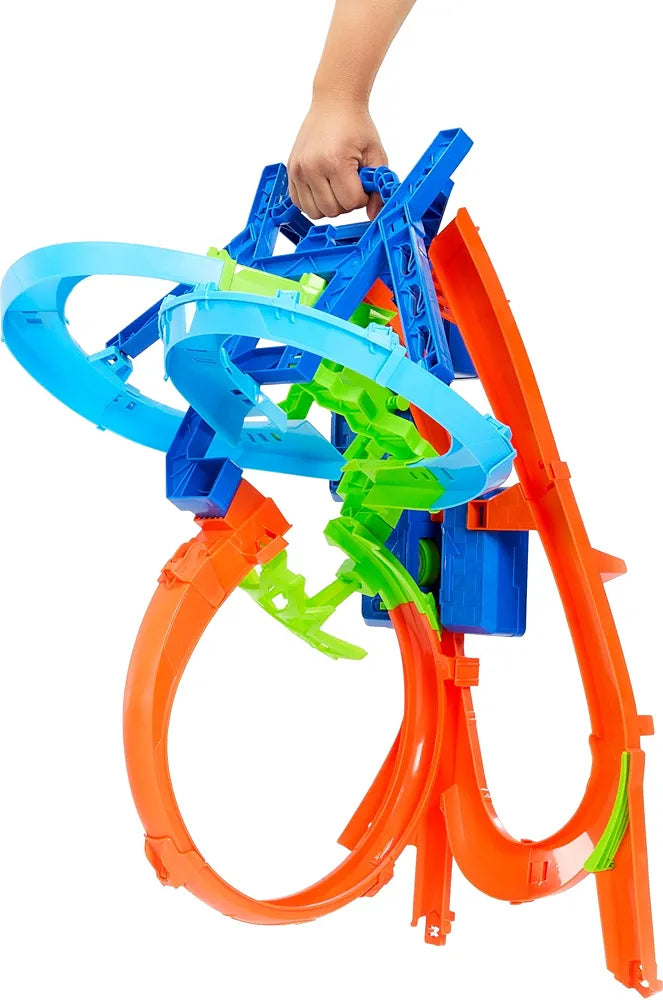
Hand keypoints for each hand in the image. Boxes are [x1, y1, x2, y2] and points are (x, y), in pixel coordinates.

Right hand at [288, 99, 387, 220]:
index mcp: (335, 161)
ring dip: (329, 205)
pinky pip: (299, 203)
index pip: (351, 202)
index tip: (362, 183)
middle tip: (350, 182)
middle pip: (332, 210)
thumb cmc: (355, 126)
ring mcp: (298, 170)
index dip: (361, 197)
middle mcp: (312, 167)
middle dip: (345, 202)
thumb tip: (374, 214)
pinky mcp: (291, 171)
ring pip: (314, 212)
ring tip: (336, 186)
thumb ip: (377, 188)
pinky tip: (323, 188)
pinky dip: (312, 202)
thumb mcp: (376, 155)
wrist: (334, 103)